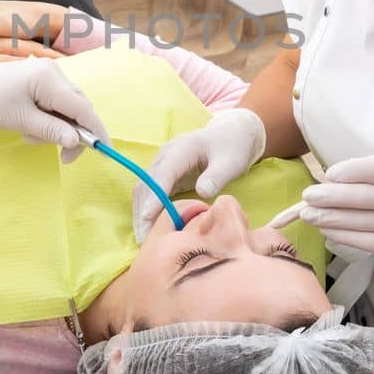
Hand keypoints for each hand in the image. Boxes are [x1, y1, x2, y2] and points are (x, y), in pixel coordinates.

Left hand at [0, 52, 107, 162]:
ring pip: (67, 108)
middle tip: (62, 156)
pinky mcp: (40, 80)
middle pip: (79, 108)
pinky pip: (55, 104)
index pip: (83, 108)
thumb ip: (51, 131)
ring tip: (30, 135)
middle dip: (73, 133)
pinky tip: (30, 127)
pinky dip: (48, 120)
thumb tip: (77, 141)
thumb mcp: (20, 121)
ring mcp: (47, 75)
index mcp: (50, 79)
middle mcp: (54, 73)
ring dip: (56, 128)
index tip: (104, 153)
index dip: (96, 131)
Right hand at [133, 109, 265, 239]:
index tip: (147, 218)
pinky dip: (147, 210)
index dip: (154, 197)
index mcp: (182, 148)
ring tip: (145, 239)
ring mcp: (162, 164)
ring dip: (141, 213)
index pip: (163, 174)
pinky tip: (151, 229)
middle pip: (146, 184)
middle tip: (145, 239)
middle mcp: (166, 155)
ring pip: (143, 189)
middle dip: (143, 211)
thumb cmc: (232, 148)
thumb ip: (217, 176)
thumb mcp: (231, 162)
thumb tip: (202, 193)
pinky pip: (149, 193)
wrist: (231, 134)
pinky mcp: (164, 174)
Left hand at [270, 156, 373, 288]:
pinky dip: (342, 234)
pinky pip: (364, 240)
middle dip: (330, 196)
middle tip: (308, 196)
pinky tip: (326, 230)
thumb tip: (336, 179)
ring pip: (359, 220)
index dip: (351, 171)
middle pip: (363, 196)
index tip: (330, 175)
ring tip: (308, 214)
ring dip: (329, 217)